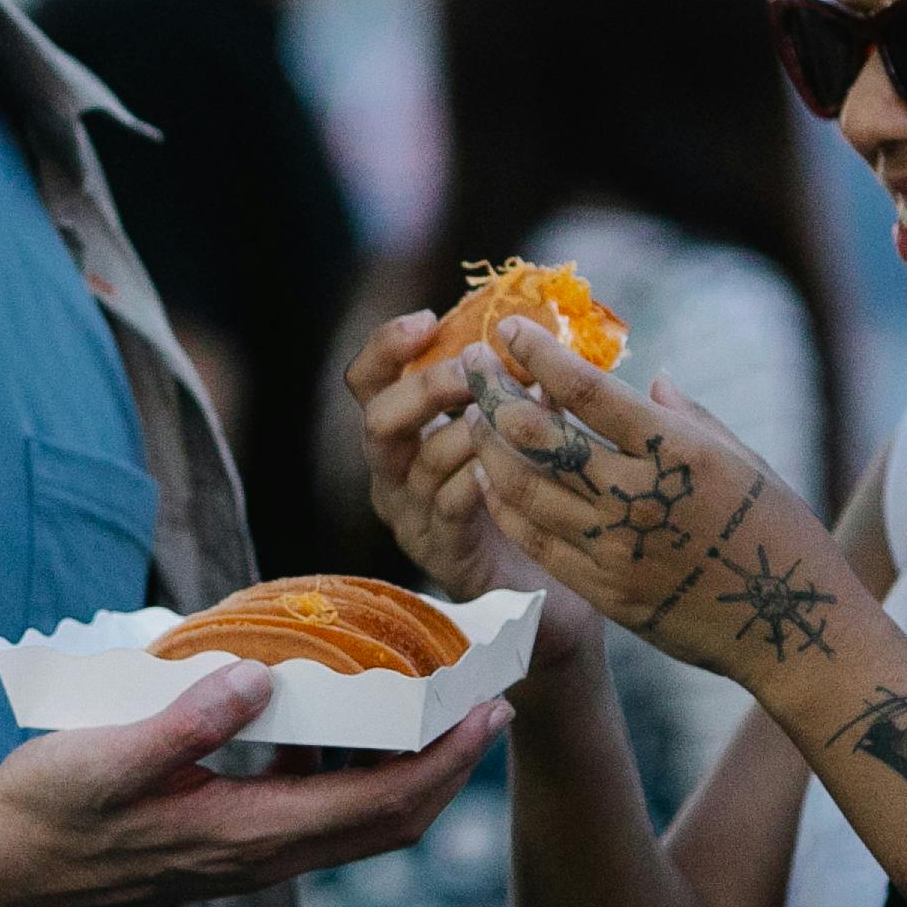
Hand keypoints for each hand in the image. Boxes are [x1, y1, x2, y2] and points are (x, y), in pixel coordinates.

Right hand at [0, 663, 505, 906]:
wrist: (3, 871)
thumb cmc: (50, 812)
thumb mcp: (112, 756)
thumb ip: (187, 719)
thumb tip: (259, 677)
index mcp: (248, 836)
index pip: (379, 805)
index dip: (444, 763)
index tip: (489, 713)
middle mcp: (261, 855)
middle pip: (387, 821)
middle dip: (448, 766)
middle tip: (485, 701)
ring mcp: (244, 853)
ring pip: (353, 817)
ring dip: (401, 767)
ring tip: (422, 701)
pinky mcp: (224, 841)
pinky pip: (310, 808)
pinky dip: (343, 766)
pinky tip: (324, 716)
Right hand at [347, 302, 539, 599]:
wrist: (541, 587)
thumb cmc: (524, 494)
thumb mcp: (507, 432)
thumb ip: (507, 388)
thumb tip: (539, 332)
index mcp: (398, 435)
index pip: (365, 380)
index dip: (386, 345)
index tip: (429, 319)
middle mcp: (391, 474)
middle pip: (379, 420)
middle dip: (427, 387)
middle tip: (477, 368)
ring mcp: (410, 517)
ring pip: (422, 462)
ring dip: (471, 428)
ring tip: (517, 411)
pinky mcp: (440, 553)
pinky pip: (451, 506)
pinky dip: (480, 476)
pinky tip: (511, 462)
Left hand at [450, 316, 860, 695]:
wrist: (792, 632)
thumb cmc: (779, 534)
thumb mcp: (746, 460)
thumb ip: (688, 417)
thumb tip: (649, 379)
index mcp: (680, 453)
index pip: (589, 392)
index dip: (540, 356)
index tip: (510, 330)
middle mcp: (641, 498)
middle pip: (540, 438)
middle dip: (494, 394)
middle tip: (473, 367)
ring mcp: (617, 550)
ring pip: (524, 489)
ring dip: (489, 447)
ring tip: (473, 418)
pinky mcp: (604, 591)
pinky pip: (536, 541)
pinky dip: (505, 503)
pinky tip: (491, 479)